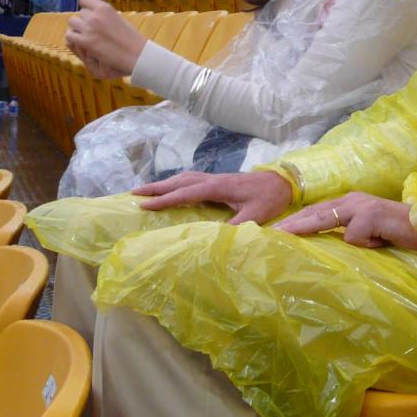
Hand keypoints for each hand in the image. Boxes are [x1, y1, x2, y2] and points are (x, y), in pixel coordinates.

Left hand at [66, 0, 146, 80]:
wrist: (136, 54)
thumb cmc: (132, 38)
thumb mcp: (119, 19)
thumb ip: (105, 15)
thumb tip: (94, 14)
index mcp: (104, 8)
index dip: (86, 7)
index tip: (91, 14)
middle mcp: (95, 16)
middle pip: (80, 12)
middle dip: (85, 20)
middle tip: (93, 30)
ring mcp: (89, 29)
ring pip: (72, 22)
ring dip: (77, 28)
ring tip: (86, 36)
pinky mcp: (85, 42)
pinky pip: (69, 36)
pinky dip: (74, 39)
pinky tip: (83, 43)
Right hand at [131, 170, 292, 222]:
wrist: (284, 182)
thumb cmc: (270, 199)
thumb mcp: (255, 216)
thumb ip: (236, 226)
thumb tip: (217, 238)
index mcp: (218, 187)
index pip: (186, 193)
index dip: (165, 199)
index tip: (144, 205)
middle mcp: (213, 179)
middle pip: (179, 181)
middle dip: (156, 187)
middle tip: (133, 193)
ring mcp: (215, 178)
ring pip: (184, 178)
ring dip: (164, 183)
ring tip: (145, 190)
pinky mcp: (218, 180)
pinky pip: (191, 179)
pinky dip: (176, 183)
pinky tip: (171, 188)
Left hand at [274, 192, 416, 251]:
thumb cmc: (401, 234)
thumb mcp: (371, 234)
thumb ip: (350, 234)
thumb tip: (325, 245)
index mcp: (351, 202)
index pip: (317, 211)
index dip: (297, 221)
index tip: (276, 232)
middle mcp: (354, 199)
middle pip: (316, 212)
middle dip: (292, 223)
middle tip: (271, 234)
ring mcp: (363, 206)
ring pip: (326, 218)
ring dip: (306, 228)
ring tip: (284, 236)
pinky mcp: (372, 215)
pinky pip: (354, 235)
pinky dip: (364, 244)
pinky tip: (379, 243)